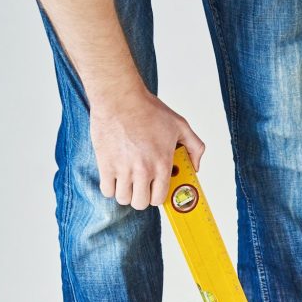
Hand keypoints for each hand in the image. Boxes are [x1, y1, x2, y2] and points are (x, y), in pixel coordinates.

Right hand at [89, 89, 204, 209]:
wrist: (120, 98)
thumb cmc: (147, 109)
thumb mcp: (180, 125)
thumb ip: (195, 147)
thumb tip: (195, 167)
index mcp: (161, 163)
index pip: (160, 198)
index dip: (157, 195)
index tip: (155, 189)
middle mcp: (143, 170)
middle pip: (140, 203)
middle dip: (141, 197)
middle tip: (140, 185)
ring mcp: (123, 169)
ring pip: (123, 199)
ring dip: (125, 193)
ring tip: (127, 180)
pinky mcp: (105, 164)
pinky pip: (107, 190)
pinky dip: (110, 187)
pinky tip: (115, 176)